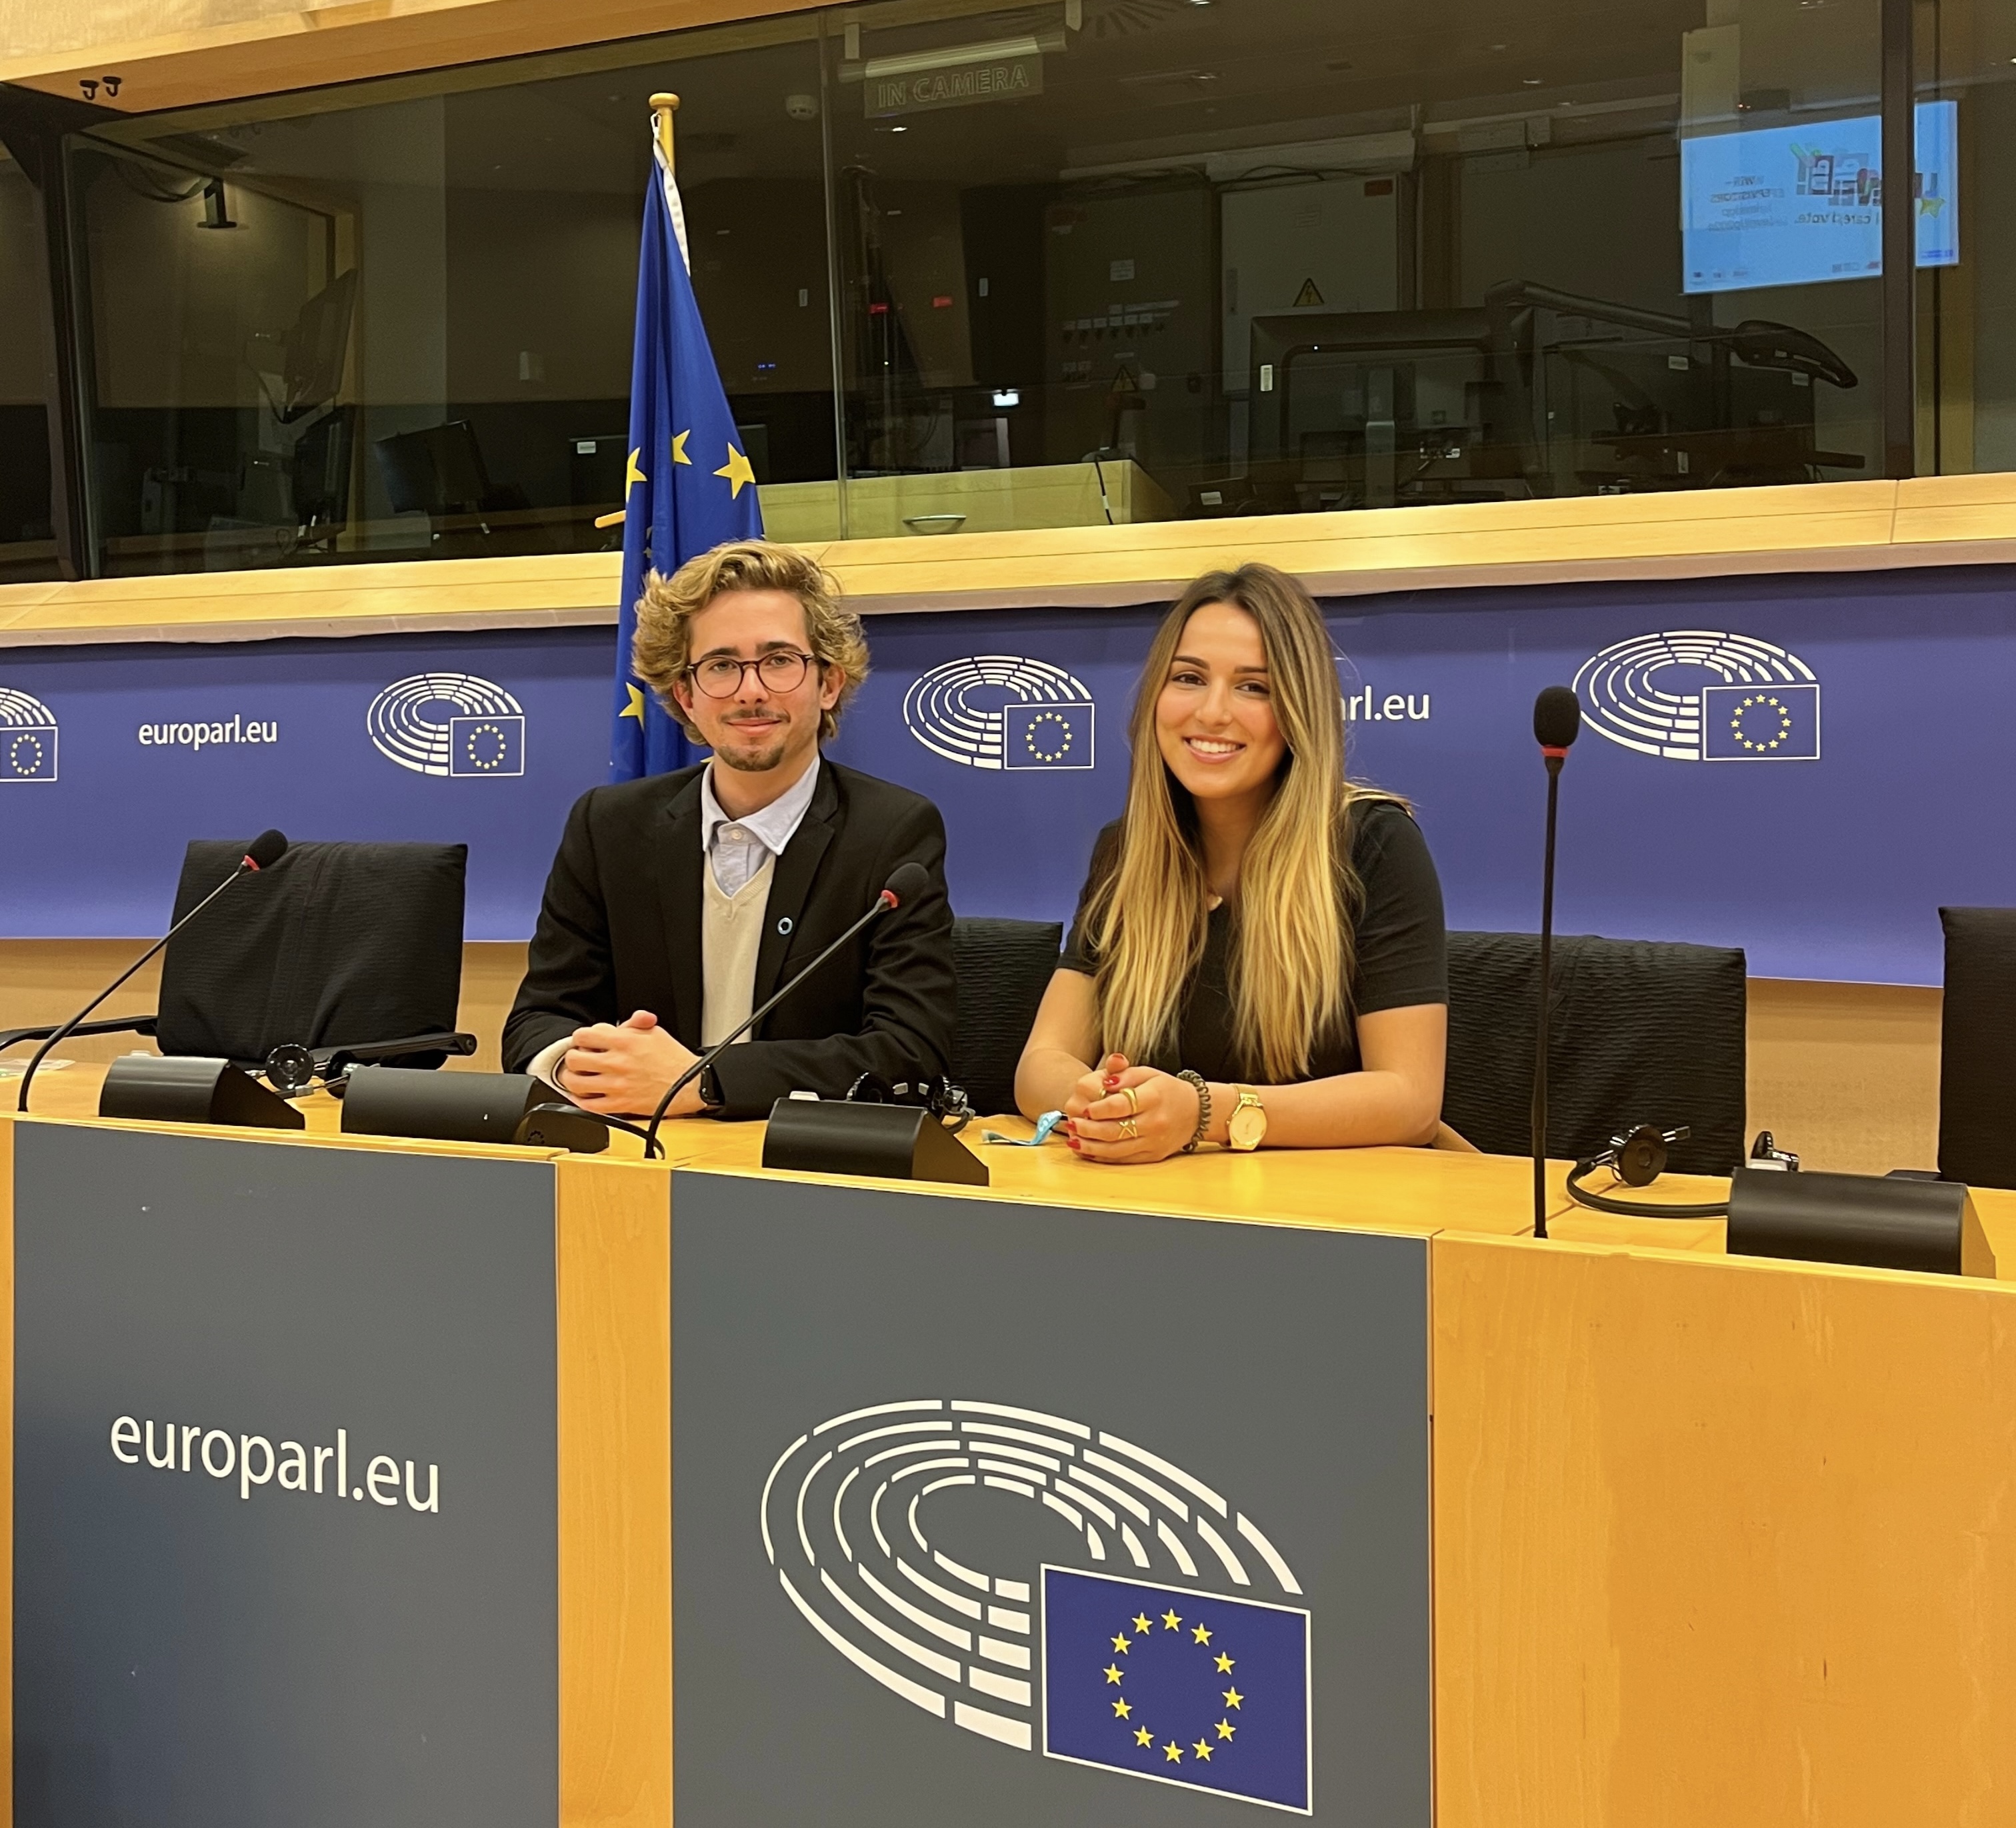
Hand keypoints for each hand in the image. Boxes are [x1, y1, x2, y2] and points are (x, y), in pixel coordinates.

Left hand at [559, 1010, 703, 1116]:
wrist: (691, 1084)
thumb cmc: (674, 1060)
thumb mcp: (655, 1032)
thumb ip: (634, 1023)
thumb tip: (622, 1022)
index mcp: (624, 1042)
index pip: (583, 1036)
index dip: (580, 1038)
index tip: (584, 1043)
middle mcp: (617, 1063)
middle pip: (574, 1060)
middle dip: (573, 1058)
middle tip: (580, 1060)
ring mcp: (617, 1085)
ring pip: (575, 1084)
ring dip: (573, 1080)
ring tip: (578, 1078)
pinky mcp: (621, 1104)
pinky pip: (589, 1106)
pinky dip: (582, 1101)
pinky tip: (586, 1095)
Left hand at [1063, 1054, 1200, 1165]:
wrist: (1195, 1112)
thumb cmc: (1166, 1090)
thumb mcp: (1148, 1073)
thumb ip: (1124, 1073)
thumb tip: (1105, 1081)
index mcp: (1154, 1097)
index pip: (1122, 1105)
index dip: (1100, 1108)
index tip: (1084, 1108)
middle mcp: (1155, 1122)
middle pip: (1116, 1130)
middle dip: (1089, 1129)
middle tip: (1072, 1124)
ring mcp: (1154, 1142)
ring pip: (1117, 1149)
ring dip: (1091, 1146)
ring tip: (1074, 1139)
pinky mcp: (1153, 1156)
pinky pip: (1124, 1159)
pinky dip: (1103, 1157)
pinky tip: (1088, 1151)